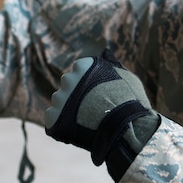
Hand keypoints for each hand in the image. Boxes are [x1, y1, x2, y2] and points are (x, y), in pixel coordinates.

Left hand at [45, 50, 159, 180]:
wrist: (125, 128)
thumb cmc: (130, 102)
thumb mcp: (126, 77)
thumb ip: (112, 65)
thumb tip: (106, 53)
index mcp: (82, 66)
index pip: (78, 71)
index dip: (88, 83)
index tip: (98, 93)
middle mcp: (68, 79)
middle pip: (67, 85)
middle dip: (76, 94)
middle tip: (92, 108)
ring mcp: (59, 99)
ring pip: (60, 102)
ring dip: (68, 109)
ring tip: (87, 121)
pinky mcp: (53, 117)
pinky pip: (53, 118)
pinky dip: (62, 124)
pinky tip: (77, 129)